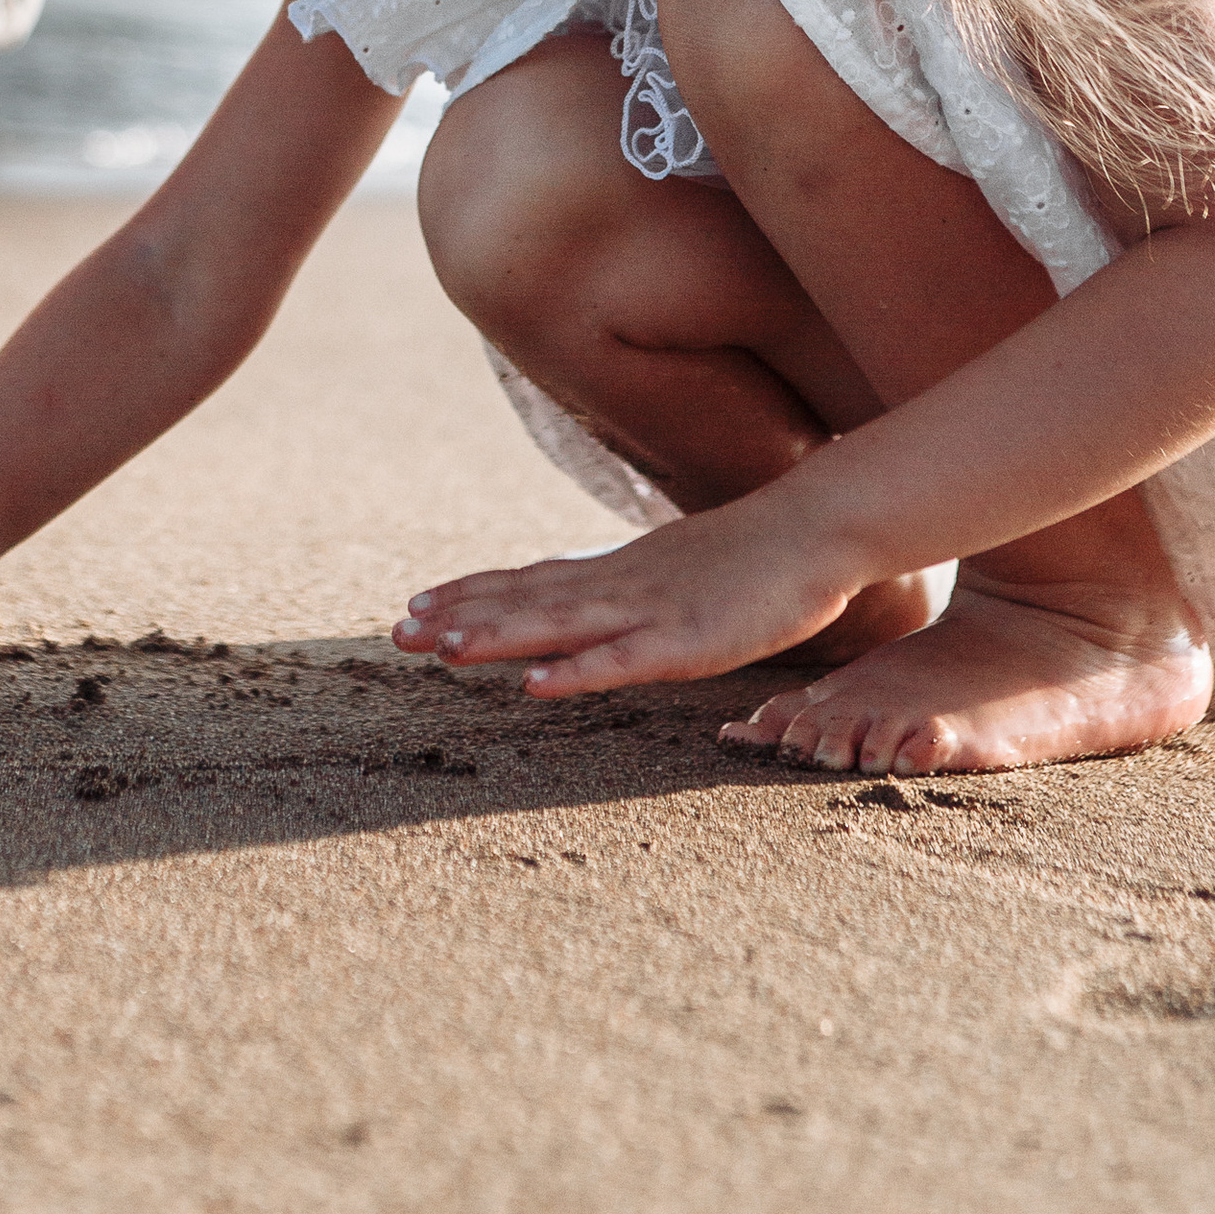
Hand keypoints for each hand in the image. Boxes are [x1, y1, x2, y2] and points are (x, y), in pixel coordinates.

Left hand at [392, 503, 862, 697]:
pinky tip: (537, 685)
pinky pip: (624, 661)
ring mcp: (651, 612)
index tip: (416, 607)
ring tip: (443, 648)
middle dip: (461, 616)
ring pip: (560, 627)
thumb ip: (634, 586)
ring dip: (499, 636)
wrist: (816, 529)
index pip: (530, 581)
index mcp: (617, 572)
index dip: (472, 594)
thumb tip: (596, 597)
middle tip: (398, 633)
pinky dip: (578, 672)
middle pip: (527, 601)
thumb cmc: (755, 556)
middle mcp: (620, 586)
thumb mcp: (677, 570)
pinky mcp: (688, 642)